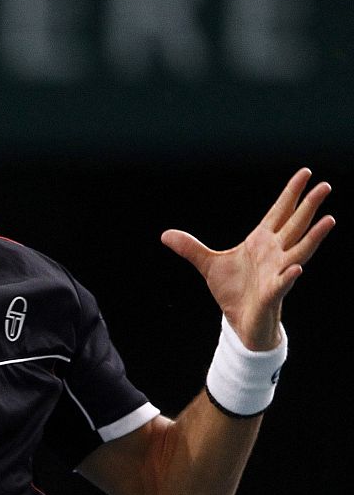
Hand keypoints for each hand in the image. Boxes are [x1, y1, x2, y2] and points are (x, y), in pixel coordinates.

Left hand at [161, 169, 334, 349]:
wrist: (239, 322)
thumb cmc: (233, 291)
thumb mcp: (208, 265)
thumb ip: (190, 248)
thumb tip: (166, 234)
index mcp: (261, 242)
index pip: (279, 212)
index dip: (291, 193)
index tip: (305, 172)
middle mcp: (274, 254)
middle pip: (295, 225)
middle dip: (309, 206)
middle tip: (325, 185)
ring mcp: (276, 272)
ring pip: (300, 251)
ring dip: (314, 237)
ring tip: (329, 220)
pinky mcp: (272, 294)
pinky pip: (283, 283)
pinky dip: (289, 276)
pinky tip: (296, 268)